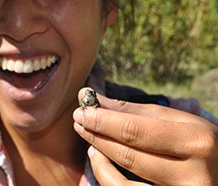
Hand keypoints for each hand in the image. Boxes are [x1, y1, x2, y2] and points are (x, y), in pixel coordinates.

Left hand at [73, 87, 217, 185]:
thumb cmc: (199, 144)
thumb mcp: (180, 122)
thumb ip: (138, 111)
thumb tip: (96, 99)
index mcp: (196, 142)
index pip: (136, 130)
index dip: (103, 120)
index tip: (82, 108)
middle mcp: (192, 174)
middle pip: (128, 154)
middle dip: (96, 133)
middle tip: (78, 119)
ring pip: (123, 183)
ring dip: (98, 157)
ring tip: (87, 136)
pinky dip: (106, 177)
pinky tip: (98, 158)